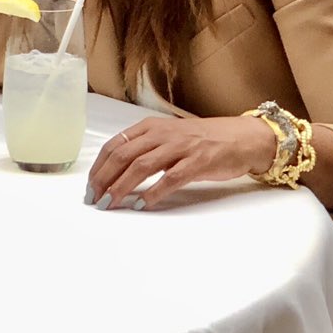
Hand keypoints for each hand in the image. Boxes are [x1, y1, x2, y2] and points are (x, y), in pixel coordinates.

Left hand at [85, 114, 278, 210]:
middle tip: (95, 199)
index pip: (114, 145)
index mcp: (150, 127)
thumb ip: (144, 149)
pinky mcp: (198, 162)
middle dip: (104, 179)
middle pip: (123, 156)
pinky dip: (153, 192)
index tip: (90, 186)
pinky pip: (171, 178)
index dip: (99, 167)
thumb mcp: (168, 137)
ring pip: (141, 166)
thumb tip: (115, 173)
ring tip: (111, 203)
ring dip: (122, 187)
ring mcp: (181, 147)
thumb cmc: (203, 140)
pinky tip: (142, 204)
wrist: (242, 137)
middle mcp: (162, 134)